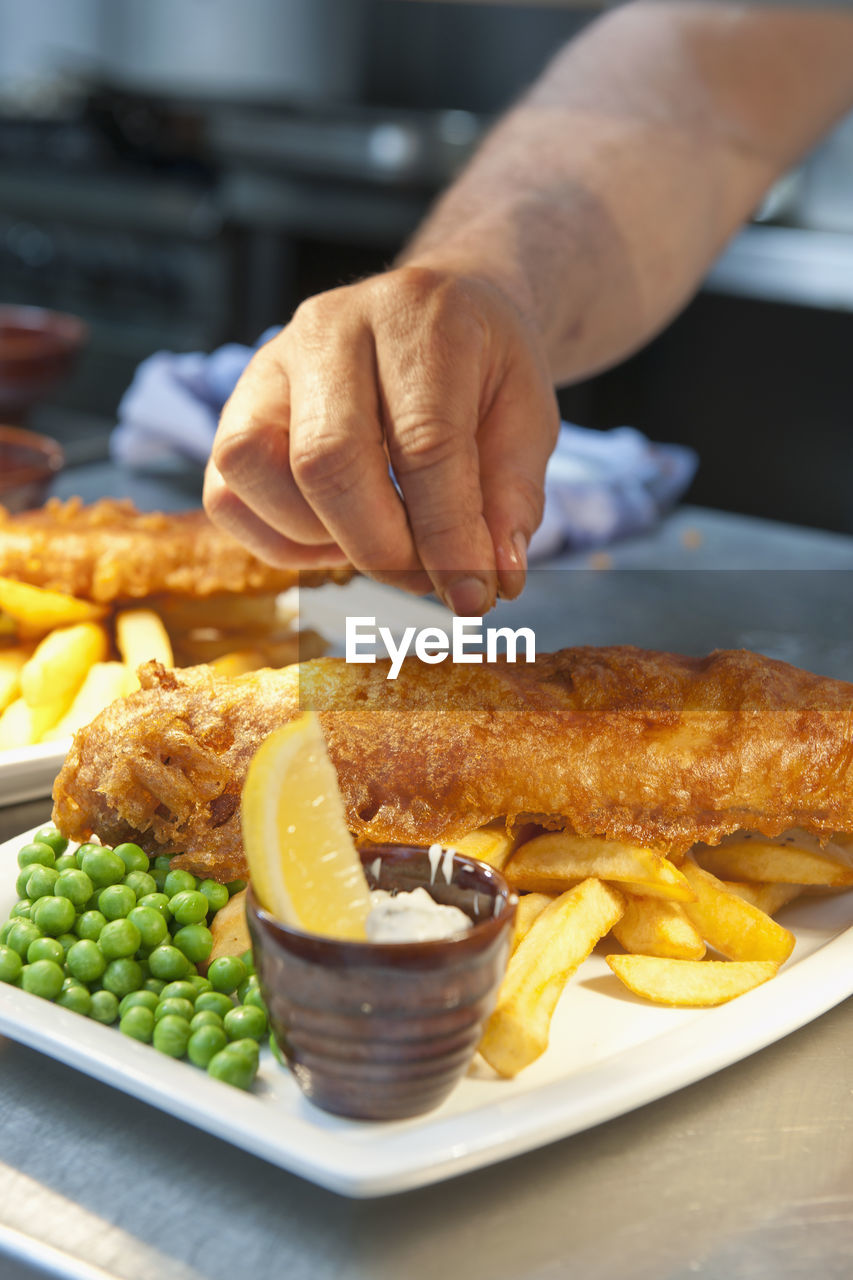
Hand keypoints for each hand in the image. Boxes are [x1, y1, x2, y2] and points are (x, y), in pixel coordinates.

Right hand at [204, 265, 558, 612]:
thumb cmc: (481, 370)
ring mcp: (268, 364)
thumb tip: (493, 580)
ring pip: (253, 471)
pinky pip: (225, 495)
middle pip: (326, 460)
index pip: (424, 444)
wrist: (436, 312)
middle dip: (381, 548)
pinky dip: (281, 542)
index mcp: (417, 316)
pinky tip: (338, 536)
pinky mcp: (234, 409)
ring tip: (384, 544)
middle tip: (428, 580)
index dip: (448, 537)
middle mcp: (329, 328)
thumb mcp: (528, 418)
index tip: (474, 596)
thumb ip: (513, 497)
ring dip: (322, 540)